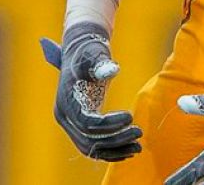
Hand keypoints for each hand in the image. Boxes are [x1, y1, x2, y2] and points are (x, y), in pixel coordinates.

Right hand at [40, 21, 141, 160]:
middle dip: (115, 139)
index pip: (87, 122)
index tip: (130, 116)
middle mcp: (65, 116)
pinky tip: (129, 150)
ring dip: (115, 150)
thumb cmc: (89, 51)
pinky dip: (111, 151)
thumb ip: (101, 63)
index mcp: (66, 100)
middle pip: (88, 139)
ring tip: (138, 146)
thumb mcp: (94, 53)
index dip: (109, 124)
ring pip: (91, 148)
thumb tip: (112, 69)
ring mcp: (71, 124)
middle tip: (139, 132)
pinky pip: (94, 147)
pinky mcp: (81, 127)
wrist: (82, 52)